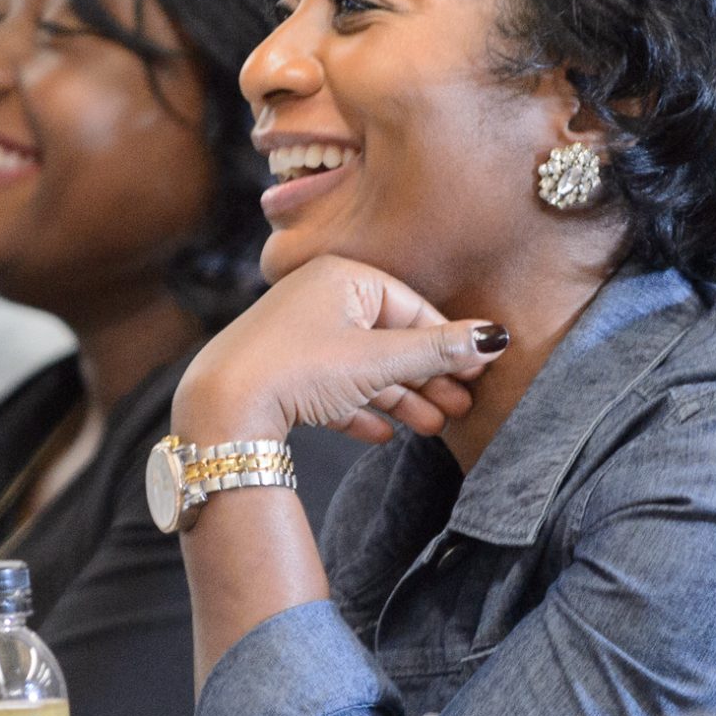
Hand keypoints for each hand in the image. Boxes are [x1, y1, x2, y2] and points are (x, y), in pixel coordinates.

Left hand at [175, 256, 506, 444]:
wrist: (221, 407)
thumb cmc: (300, 368)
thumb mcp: (378, 360)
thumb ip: (437, 350)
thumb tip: (494, 337)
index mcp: (342, 279)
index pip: (411, 308)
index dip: (447, 343)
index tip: (478, 374)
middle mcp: (318, 299)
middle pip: (388, 340)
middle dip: (427, 377)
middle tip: (462, 407)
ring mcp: (296, 338)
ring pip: (361, 369)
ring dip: (399, 399)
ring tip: (433, 428)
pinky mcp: (278, 375)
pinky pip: (329, 392)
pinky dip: (358, 411)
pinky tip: (382, 436)